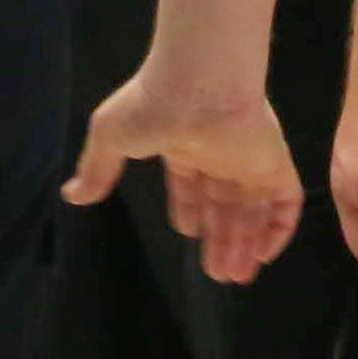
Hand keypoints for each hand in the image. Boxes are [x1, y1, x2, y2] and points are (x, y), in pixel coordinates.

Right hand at [64, 63, 306, 284]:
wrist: (199, 82)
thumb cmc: (152, 106)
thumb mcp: (110, 136)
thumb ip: (97, 168)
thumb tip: (72, 195)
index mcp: (182, 141)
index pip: (192, 182)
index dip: (192, 209)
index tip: (191, 234)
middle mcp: (218, 150)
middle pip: (223, 202)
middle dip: (220, 238)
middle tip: (219, 275)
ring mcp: (248, 156)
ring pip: (251, 208)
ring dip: (244, 244)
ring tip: (235, 276)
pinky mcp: (274, 162)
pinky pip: (285, 200)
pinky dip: (279, 229)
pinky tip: (264, 255)